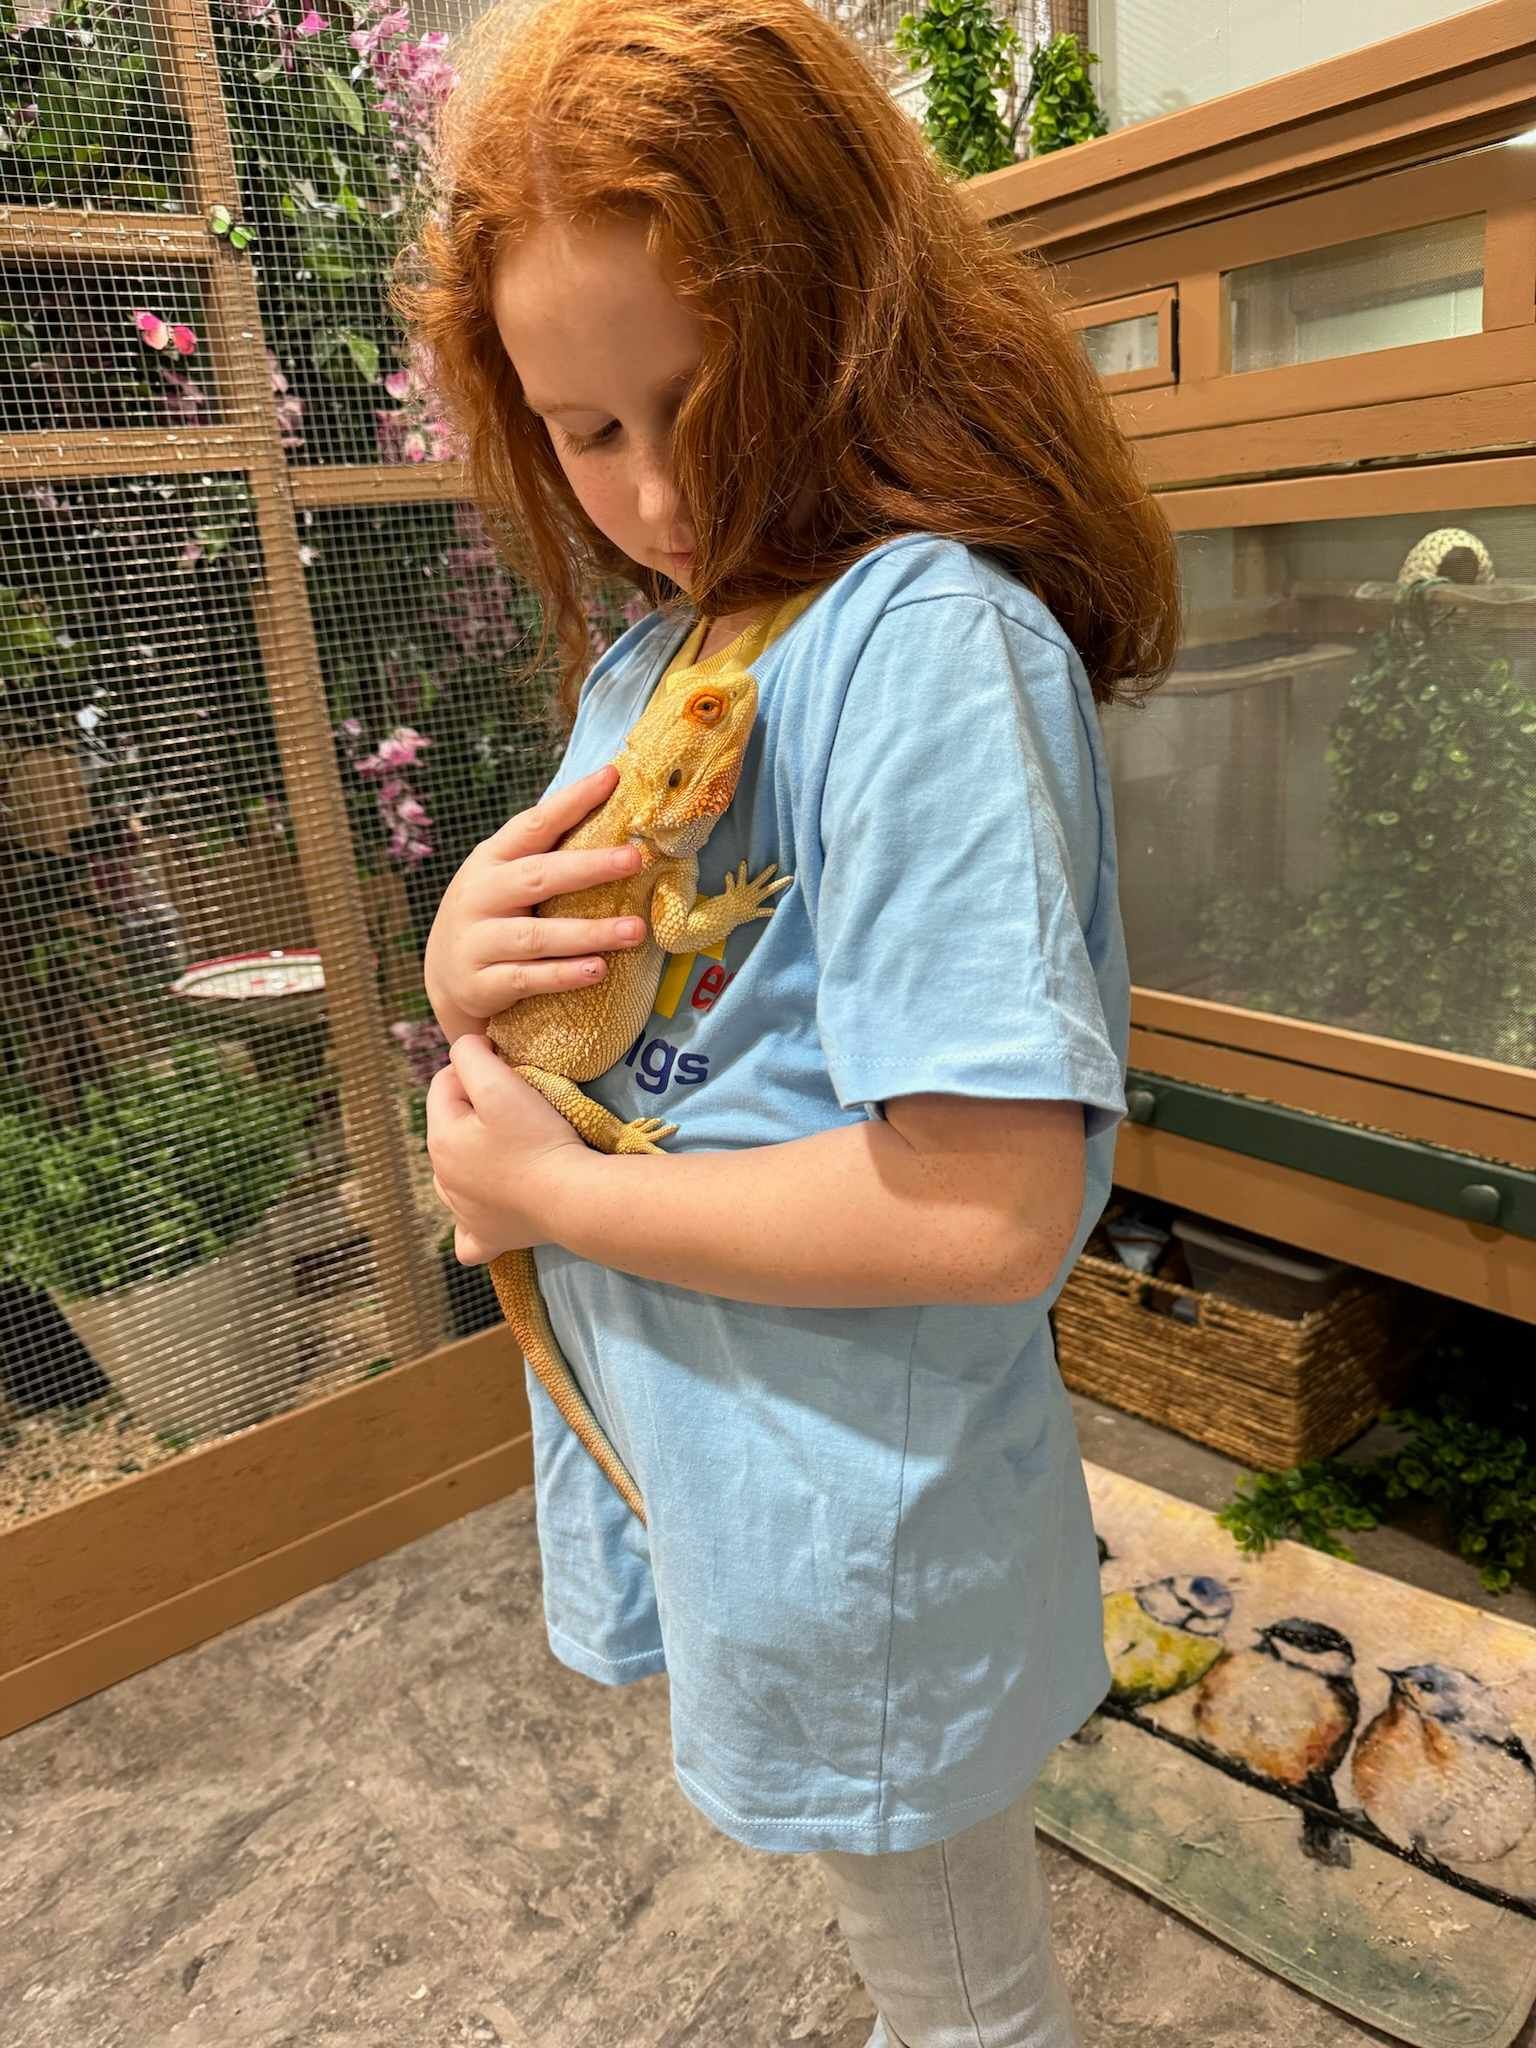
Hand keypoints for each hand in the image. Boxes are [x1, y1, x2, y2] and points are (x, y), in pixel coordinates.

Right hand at [423, 764, 648, 1040]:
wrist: (444, 978)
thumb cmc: (494, 915)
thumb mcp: (506, 877)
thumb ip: (547, 853)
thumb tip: (615, 813)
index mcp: (492, 859)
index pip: (534, 824)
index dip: (572, 801)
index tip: (612, 777)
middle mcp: (480, 895)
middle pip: (538, 876)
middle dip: (589, 866)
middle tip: (634, 859)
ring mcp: (477, 941)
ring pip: (537, 936)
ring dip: (589, 933)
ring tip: (635, 930)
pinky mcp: (482, 984)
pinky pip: (527, 979)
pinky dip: (563, 975)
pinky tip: (598, 970)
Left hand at [426, 1036, 584, 1263]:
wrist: (572, 1198)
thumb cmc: (538, 1138)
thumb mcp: (500, 1084)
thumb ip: (471, 1056)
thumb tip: (465, 1050)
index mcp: (440, 1139)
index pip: (443, 1085)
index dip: (475, 1069)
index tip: (510, 1070)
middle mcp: (441, 1178)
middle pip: (451, 1128)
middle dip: (475, 1112)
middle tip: (519, 1108)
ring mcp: (462, 1213)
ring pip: (456, 1175)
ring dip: (473, 1159)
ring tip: (509, 1150)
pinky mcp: (486, 1237)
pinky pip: (468, 1232)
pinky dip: (473, 1220)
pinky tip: (487, 1210)